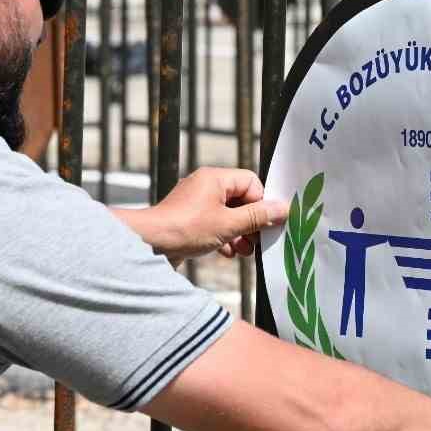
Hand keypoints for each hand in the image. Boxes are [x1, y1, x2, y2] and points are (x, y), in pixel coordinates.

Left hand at [126, 167, 288, 262]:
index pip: (251, 182)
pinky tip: (227, 252)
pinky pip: (214, 224)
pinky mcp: (190, 220)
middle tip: (258, 241)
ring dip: (240, 233)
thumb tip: (282, 208)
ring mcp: (196, 203)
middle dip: (251, 222)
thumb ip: (257, 217)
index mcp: (215, 178)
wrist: (148, 245)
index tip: (266, 223)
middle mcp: (205, 186)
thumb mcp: (228, 224)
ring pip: (228, 215)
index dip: (261, 203)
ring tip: (244, 250)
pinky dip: (224, 237)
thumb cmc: (185, 229)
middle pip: (241, 200)